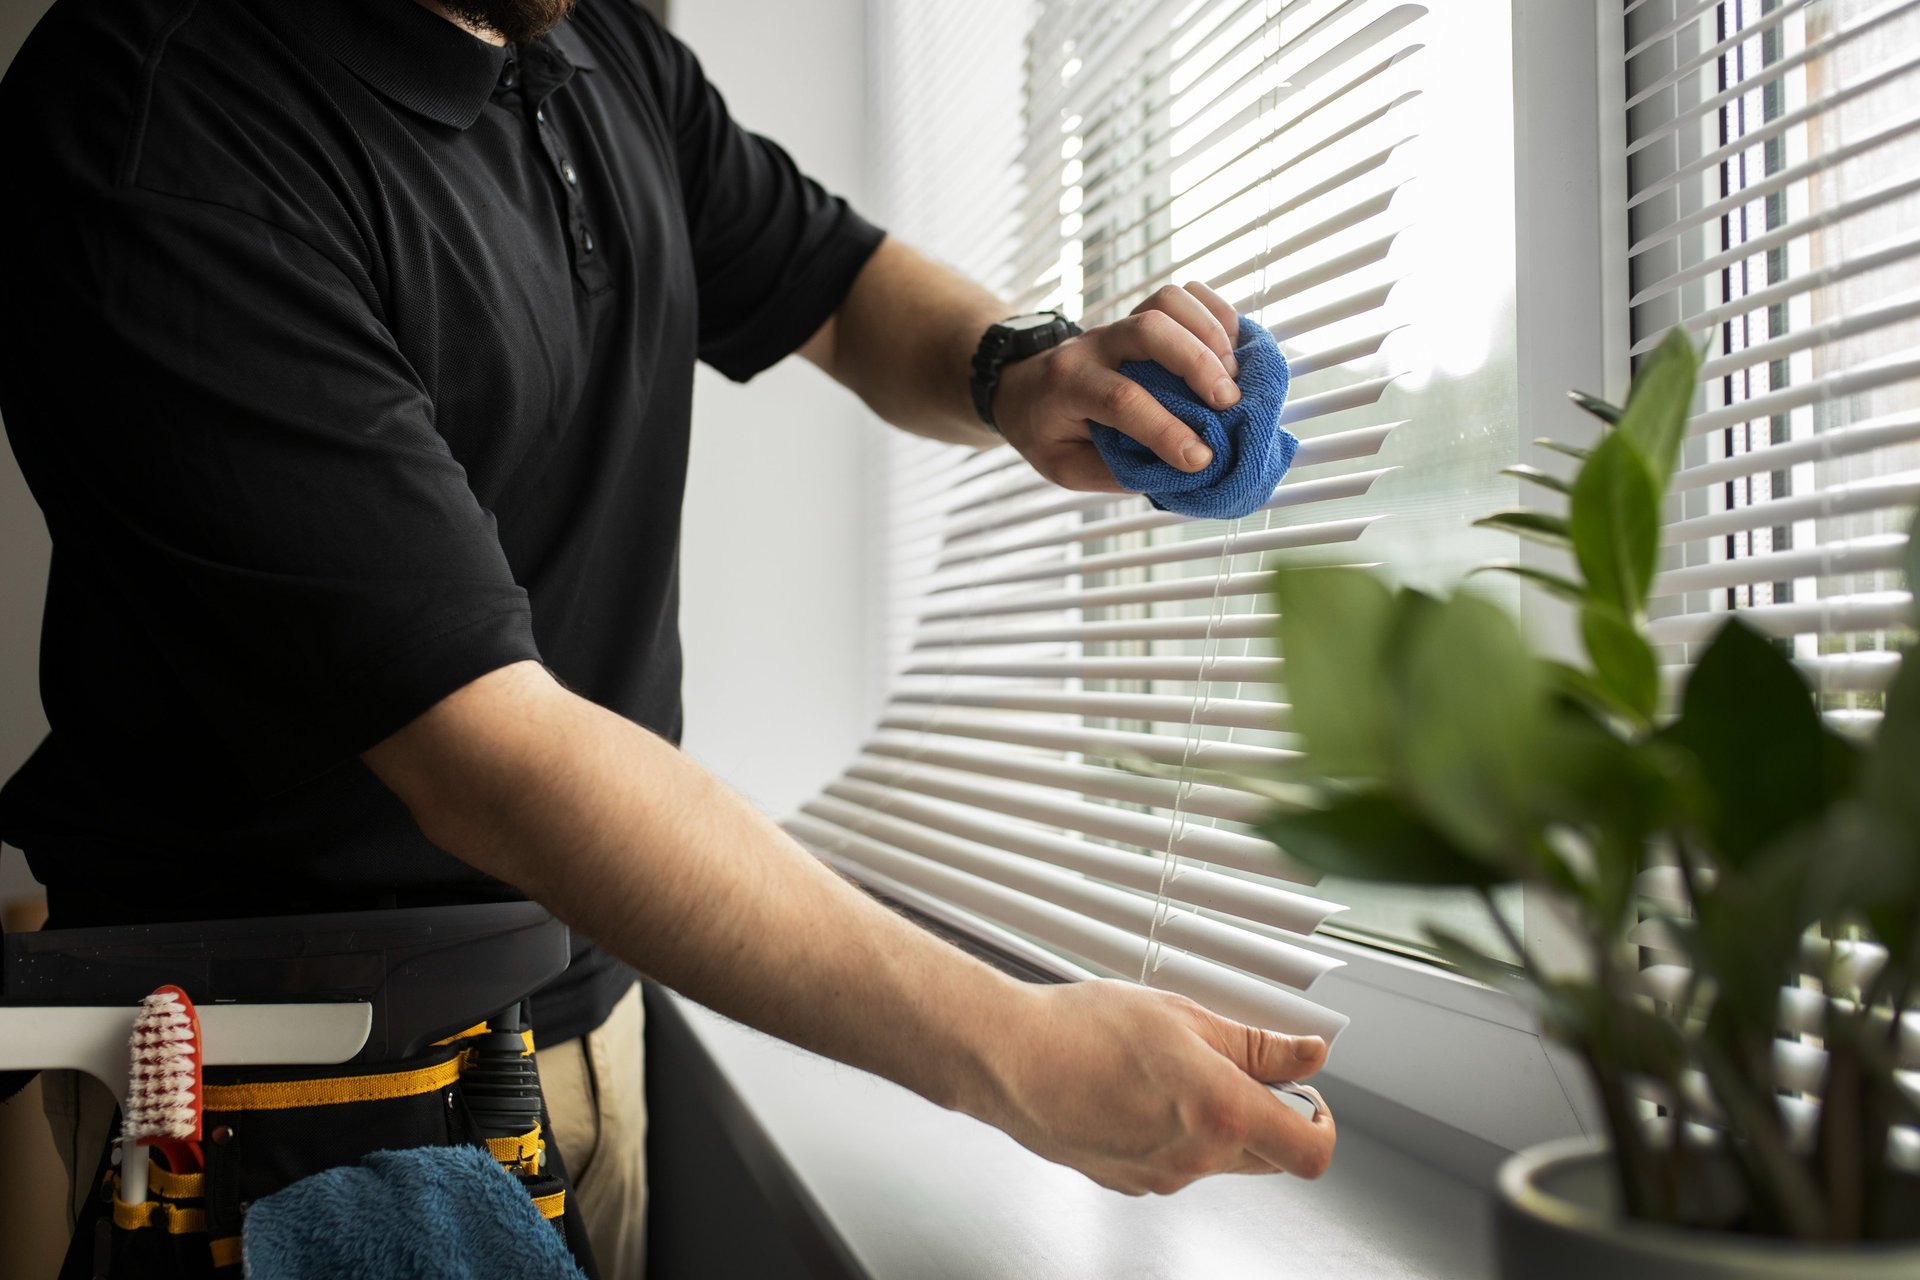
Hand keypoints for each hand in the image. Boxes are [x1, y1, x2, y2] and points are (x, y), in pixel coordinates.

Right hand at [974, 979, 1335, 1194]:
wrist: (1010, 1058)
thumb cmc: (1084, 1029)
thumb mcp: (1184, 1016)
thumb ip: (1257, 1044)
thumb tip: (1307, 1054)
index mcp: (1223, 1113)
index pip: (1312, 1151)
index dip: (1323, 1125)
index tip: (1308, 1097)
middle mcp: (1198, 1157)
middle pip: (1269, 1157)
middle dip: (1267, 1116)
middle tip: (1236, 1068)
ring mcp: (1163, 1176)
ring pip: (1220, 1159)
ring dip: (1216, 1123)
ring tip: (1171, 1071)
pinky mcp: (1131, 1183)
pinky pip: (1176, 1163)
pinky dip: (1174, 1134)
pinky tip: (1139, 1093)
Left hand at [992, 282, 1245, 491]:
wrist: (1021, 387)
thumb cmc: (1045, 431)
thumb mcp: (1064, 466)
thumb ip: (1115, 472)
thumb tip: (1176, 476)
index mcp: (1067, 385)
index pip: (1120, 399)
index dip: (1164, 429)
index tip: (1201, 458)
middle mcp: (1093, 346)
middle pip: (1148, 330)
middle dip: (1196, 364)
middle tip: (1229, 403)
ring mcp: (1118, 324)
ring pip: (1166, 302)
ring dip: (1210, 333)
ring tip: (1235, 375)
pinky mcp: (1139, 316)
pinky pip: (1181, 296)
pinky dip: (1214, 313)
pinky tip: (1233, 346)